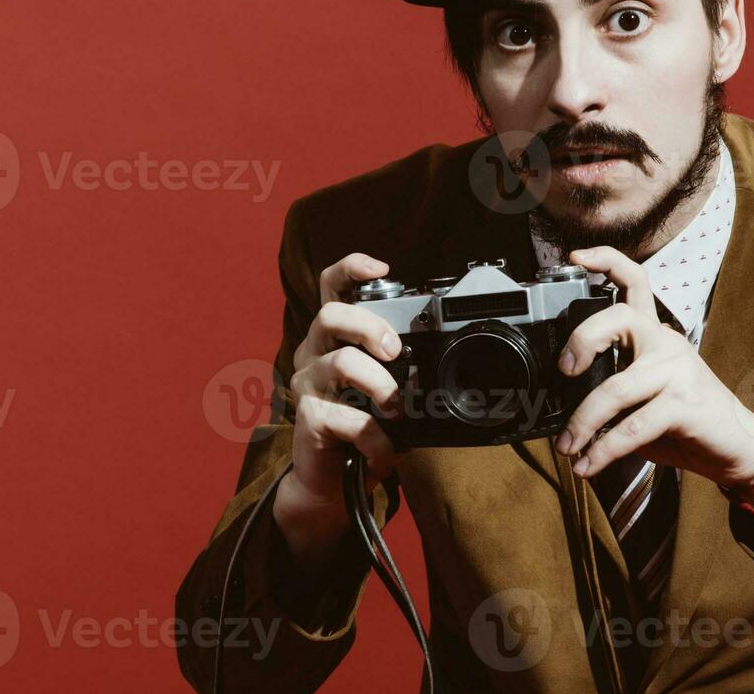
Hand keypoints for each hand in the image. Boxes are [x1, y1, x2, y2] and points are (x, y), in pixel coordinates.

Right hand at [272, 253, 407, 562]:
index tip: (382, 267)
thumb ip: (403, 371)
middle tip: (396, 352)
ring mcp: (307, 385)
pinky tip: (383, 451)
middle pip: (331, 315)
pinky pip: (348, 419)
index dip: (351, 268)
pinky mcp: (308, 418)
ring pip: (341, 362)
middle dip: (370, 326)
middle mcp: (314, 353)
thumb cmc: (363, 429)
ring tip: (397, 409)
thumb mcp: (386, 391)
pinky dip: (376, 438)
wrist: (330, 485)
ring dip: (380, 385)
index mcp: (334, 338)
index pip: (331, 288)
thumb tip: (445, 362)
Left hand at [551, 246, 753, 487]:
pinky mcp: (684, 404)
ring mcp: (677, 371)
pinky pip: (631, 427)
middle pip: (616, 318)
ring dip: (581, 423)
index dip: (605, 261)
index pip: (634, 281)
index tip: (575, 257)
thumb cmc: (685, 421)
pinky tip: (588, 465)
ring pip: (614, 388)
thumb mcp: (644, 396)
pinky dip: (603, 450)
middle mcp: (666, 343)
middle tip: (563, 372)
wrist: (739, 448)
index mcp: (655, 333)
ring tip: (565, 446)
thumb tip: (561, 404)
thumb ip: (611, 387)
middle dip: (580, 342)